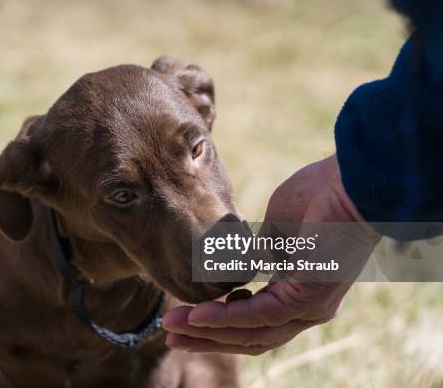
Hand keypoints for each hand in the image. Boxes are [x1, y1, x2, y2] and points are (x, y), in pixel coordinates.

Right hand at [163, 155, 380, 353]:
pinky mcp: (307, 298)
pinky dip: (224, 318)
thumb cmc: (319, 196)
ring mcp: (309, 307)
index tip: (185, 316)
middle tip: (169, 336)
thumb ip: (261, 249)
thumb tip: (248, 262)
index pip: (255, 320)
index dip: (218, 323)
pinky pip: (259, 316)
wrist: (350, 181)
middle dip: (206, 338)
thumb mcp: (277, 227)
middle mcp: (306, 308)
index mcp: (300, 290)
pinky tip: (196, 315)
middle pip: (250, 337)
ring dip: (208, 332)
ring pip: (251, 333)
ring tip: (173, 329)